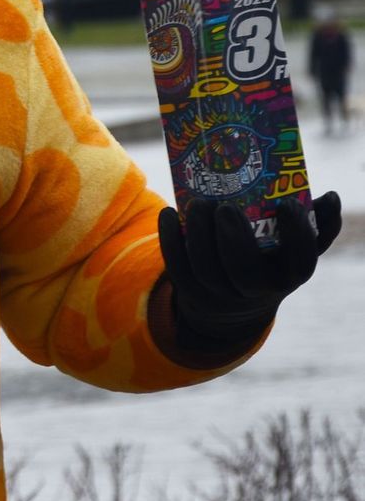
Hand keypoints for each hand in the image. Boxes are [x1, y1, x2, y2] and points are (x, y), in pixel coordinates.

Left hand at [159, 192, 341, 353]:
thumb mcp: (295, 246)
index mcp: (288, 275)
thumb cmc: (271, 260)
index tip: (287, 204)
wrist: (235, 303)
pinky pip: (177, 267)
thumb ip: (317, 224)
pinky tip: (170, 213)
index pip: (301, 261)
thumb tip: (330, 197)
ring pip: (206, 269)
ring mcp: (220, 293)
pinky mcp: (190, 290)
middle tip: (225, 206)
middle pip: (244, 271)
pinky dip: (171, 239)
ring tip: (199, 202)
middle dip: (234, 238)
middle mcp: (256, 289)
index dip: (297, 235)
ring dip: (199, 233)